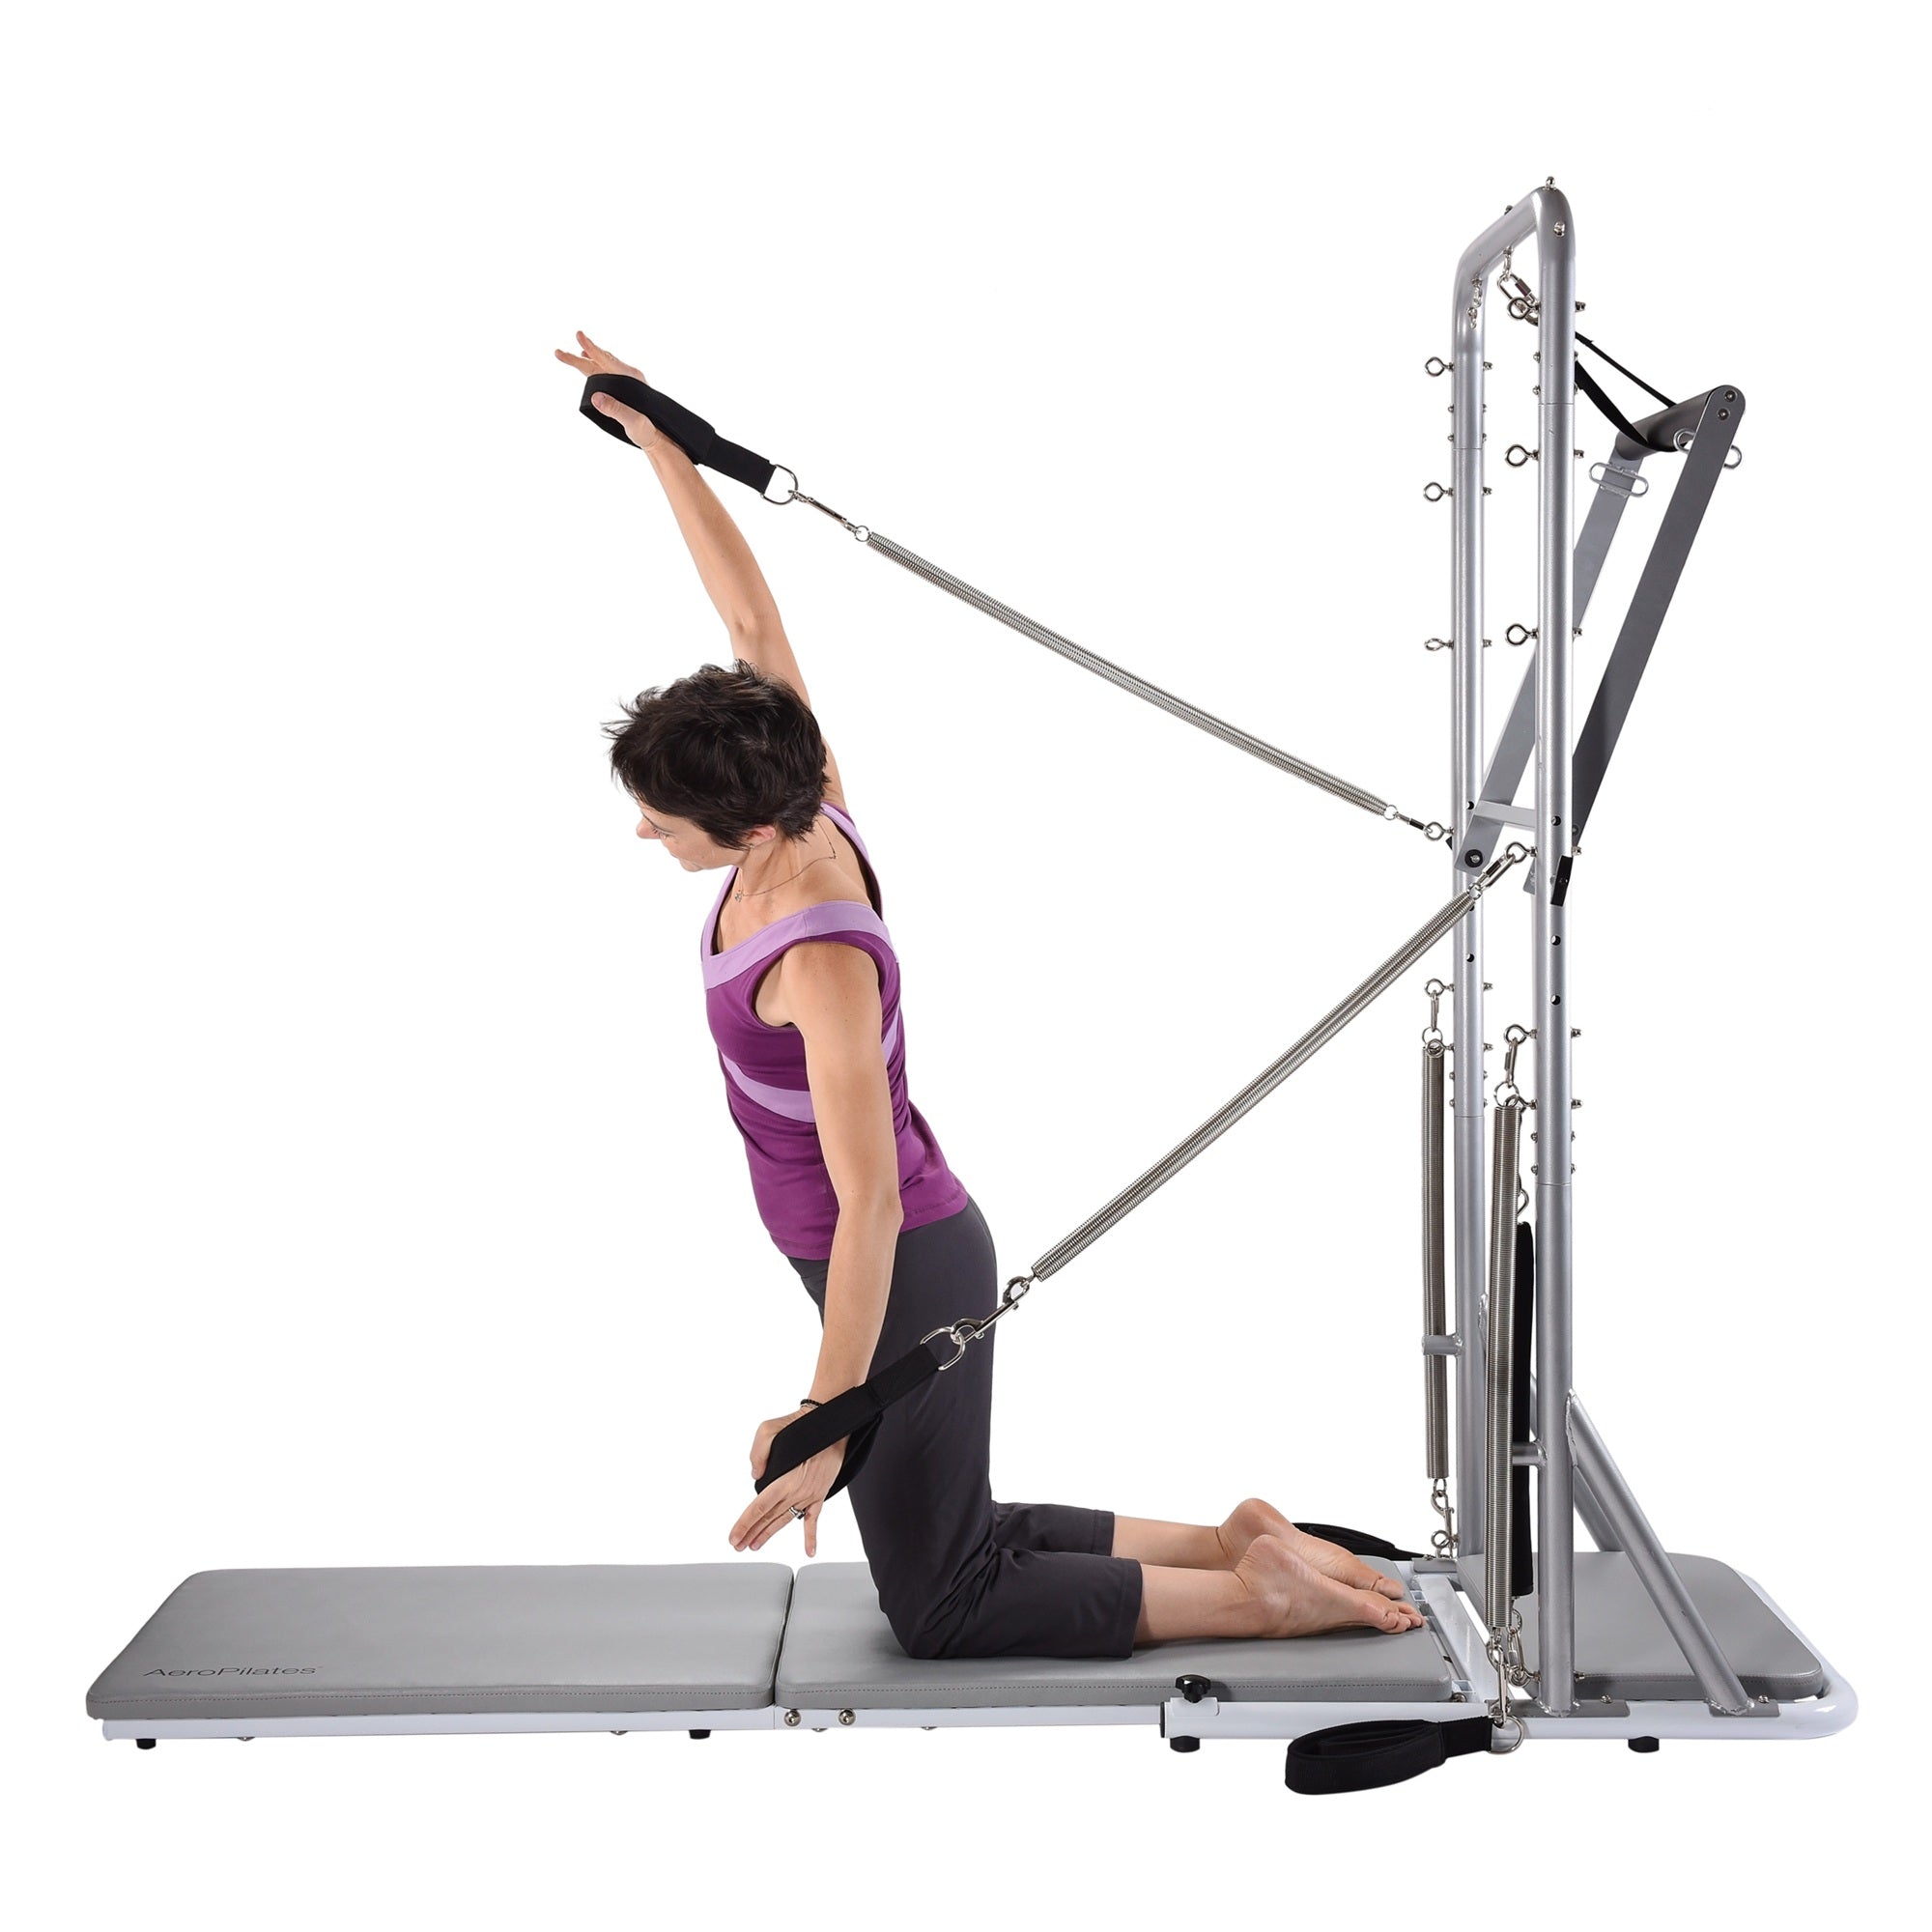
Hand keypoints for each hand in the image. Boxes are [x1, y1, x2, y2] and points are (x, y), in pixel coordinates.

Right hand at [552, 329, 661, 450]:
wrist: (659, 438)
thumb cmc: (648, 431)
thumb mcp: (633, 422)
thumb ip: (616, 410)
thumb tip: (595, 397)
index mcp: (631, 379)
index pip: (607, 360)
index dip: (592, 348)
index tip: (579, 335)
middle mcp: (628, 376)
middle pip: (598, 362)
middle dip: (577, 358)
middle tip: (558, 352)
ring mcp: (625, 382)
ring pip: (600, 367)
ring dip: (584, 360)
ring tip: (569, 354)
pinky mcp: (622, 389)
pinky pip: (605, 373)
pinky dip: (594, 365)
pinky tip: (588, 361)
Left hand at [730, 1406, 847, 1557]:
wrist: (831, 1425)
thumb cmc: (802, 1426)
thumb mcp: (769, 1430)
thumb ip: (758, 1453)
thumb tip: (755, 1475)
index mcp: (784, 1479)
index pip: (759, 1507)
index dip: (745, 1524)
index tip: (734, 1537)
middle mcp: (797, 1491)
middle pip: (769, 1518)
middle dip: (751, 1533)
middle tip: (738, 1545)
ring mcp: (809, 1495)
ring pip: (785, 1520)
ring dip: (769, 1534)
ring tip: (755, 1545)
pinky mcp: (819, 1494)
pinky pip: (813, 1519)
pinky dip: (811, 1536)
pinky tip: (809, 1550)